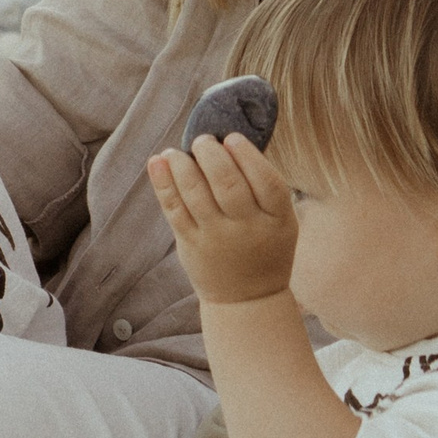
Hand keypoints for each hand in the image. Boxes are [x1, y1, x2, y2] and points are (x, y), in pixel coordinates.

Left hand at [148, 132, 296, 306]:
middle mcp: (248, 229)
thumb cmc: (264, 246)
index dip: (248, 156)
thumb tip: (228, 140)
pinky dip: (163, 183)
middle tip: (202, 141)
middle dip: (210, 154)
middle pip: (228, 185)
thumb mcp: (280, 220)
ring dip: (182, 165)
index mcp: (278, 219)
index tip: (231, 138)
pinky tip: (158, 163)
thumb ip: (262, 186)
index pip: (267, 182)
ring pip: (196, 194)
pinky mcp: (191, 244)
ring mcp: (217, 238)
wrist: (247, 299)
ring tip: (176, 152)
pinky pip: (174, 210)